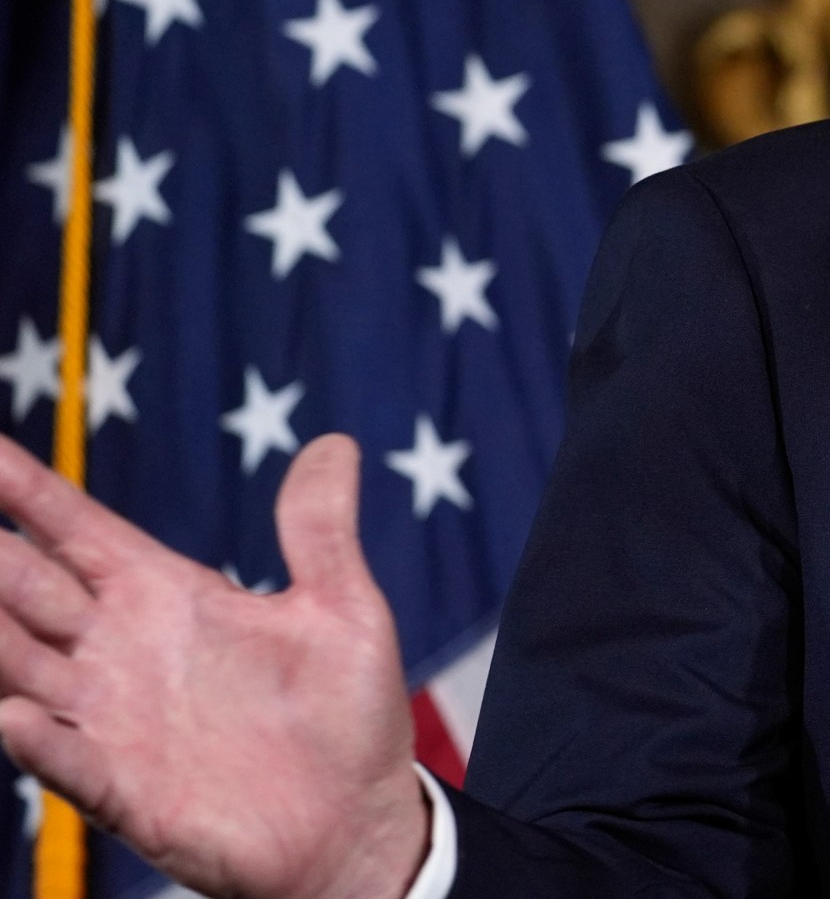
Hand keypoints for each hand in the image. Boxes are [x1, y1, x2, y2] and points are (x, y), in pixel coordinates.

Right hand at [0, 435, 427, 898]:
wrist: (358, 822)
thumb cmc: (346, 718)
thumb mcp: (343, 610)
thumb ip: (320, 531)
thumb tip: (334, 443)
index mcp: (168, 596)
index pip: (78, 532)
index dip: (27, 492)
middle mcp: (122, 651)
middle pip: (30, 589)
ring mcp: (113, 719)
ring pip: (21, 666)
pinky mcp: (124, 788)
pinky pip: (65, 758)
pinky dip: (37, 739)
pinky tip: (12, 715)